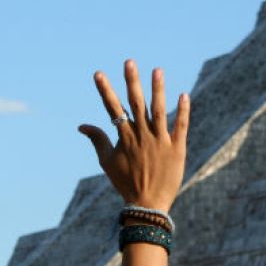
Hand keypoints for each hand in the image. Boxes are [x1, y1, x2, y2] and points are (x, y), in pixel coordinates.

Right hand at [79, 60, 189, 212]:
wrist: (147, 204)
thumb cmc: (125, 182)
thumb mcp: (106, 161)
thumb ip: (97, 139)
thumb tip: (81, 125)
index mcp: (124, 137)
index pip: (113, 109)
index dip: (105, 90)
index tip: (98, 74)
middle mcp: (141, 136)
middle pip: (136, 104)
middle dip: (131, 82)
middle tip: (129, 62)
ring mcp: (159, 141)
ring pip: (158, 111)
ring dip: (158, 90)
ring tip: (157, 70)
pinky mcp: (176, 149)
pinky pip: (180, 127)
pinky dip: (182, 112)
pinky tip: (183, 95)